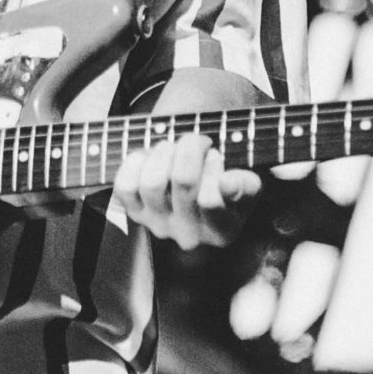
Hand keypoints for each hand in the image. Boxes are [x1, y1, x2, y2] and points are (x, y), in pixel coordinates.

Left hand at [113, 132, 261, 249]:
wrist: (199, 188)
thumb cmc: (226, 182)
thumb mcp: (248, 185)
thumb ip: (246, 186)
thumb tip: (228, 183)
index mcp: (222, 231)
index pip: (211, 200)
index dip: (213, 169)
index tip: (215, 154)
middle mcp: (188, 235)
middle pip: (183, 183)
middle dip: (190, 149)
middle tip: (196, 138)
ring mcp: (158, 225)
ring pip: (152, 184)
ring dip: (163, 153)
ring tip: (173, 145)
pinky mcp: (135, 213)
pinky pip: (124, 187)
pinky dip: (135, 164)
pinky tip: (150, 156)